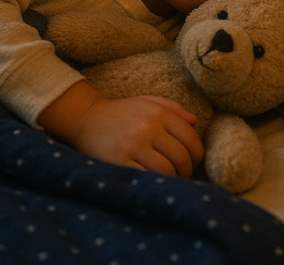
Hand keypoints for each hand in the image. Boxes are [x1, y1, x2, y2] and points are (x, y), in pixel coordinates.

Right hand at [38, 81, 204, 177]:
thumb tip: (195, 121)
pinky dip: (155, 182)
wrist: (86, 118)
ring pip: (166, 170)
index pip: (191, 138)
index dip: (197, 154)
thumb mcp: (146, 102)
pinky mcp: (120, 162)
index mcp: (158, 113)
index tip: (192, 161)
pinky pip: (146, 177)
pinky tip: (154, 181)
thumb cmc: (121, 112)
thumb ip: (172, 109)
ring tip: (169, 178)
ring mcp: (133, 145)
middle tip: (182, 173)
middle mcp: (148, 128)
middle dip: (187, 170)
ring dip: (173, 179)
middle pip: (181, 157)